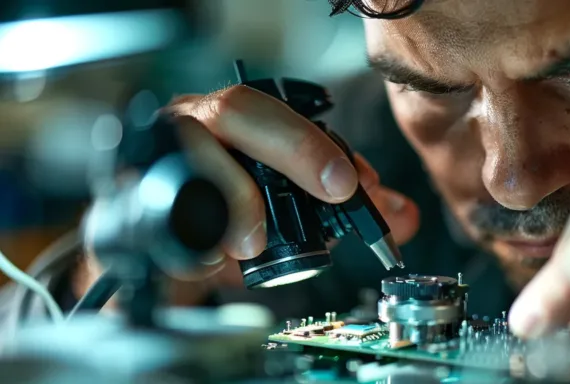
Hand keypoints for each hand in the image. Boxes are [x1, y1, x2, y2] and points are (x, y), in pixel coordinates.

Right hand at [78, 85, 420, 298]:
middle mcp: (195, 123)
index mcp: (239, 119)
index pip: (278, 109)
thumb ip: (348, 207)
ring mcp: (158, 154)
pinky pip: (152, 204)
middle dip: (292, 149)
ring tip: (254, 240)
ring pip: (189, 146)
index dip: (316, 143)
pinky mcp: (129, 197)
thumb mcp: (294, 211)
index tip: (351, 183)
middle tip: (330, 194)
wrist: (165, 253)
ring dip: (234, 196)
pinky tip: (210, 258)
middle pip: (235, 110)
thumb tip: (402, 215)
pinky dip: (188, 237)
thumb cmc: (231, 216)